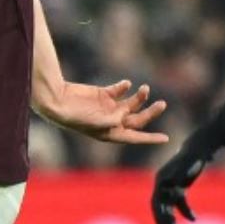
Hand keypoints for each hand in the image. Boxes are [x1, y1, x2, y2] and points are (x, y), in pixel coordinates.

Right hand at [43, 79, 169, 144]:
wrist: (58, 101)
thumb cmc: (74, 116)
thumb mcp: (96, 122)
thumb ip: (113, 119)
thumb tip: (125, 113)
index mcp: (111, 133)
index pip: (135, 136)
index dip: (150, 138)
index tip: (166, 139)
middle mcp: (111, 121)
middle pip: (137, 118)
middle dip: (150, 112)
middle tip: (162, 104)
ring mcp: (107, 107)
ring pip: (130, 103)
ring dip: (140, 97)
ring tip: (145, 88)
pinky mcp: (103, 94)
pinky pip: (119, 90)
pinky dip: (125, 86)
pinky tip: (126, 84)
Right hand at [150, 134, 210, 223]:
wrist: (200, 146)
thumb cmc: (193, 155)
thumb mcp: (186, 163)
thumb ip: (178, 172)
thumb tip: (169, 182)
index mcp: (161, 180)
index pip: (157, 202)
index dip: (159, 216)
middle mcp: (163, 184)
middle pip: (162, 208)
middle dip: (167, 223)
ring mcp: (171, 186)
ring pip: (169, 208)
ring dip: (172, 221)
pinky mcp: (180, 187)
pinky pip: (180, 203)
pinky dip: (185, 211)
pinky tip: (193, 219)